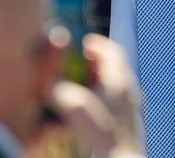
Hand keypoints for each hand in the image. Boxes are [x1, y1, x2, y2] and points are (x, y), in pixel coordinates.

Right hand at [50, 34, 142, 157]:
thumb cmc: (100, 132)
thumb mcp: (73, 105)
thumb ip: (57, 88)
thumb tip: (44, 79)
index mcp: (119, 80)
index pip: (112, 52)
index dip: (97, 45)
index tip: (84, 43)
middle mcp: (128, 90)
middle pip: (115, 67)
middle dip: (97, 62)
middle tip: (81, 62)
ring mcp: (130, 107)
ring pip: (116, 84)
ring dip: (100, 79)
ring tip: (83, 84)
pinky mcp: (127, 122)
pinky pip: (116, 100)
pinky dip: (103, 96)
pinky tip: (91, 107)